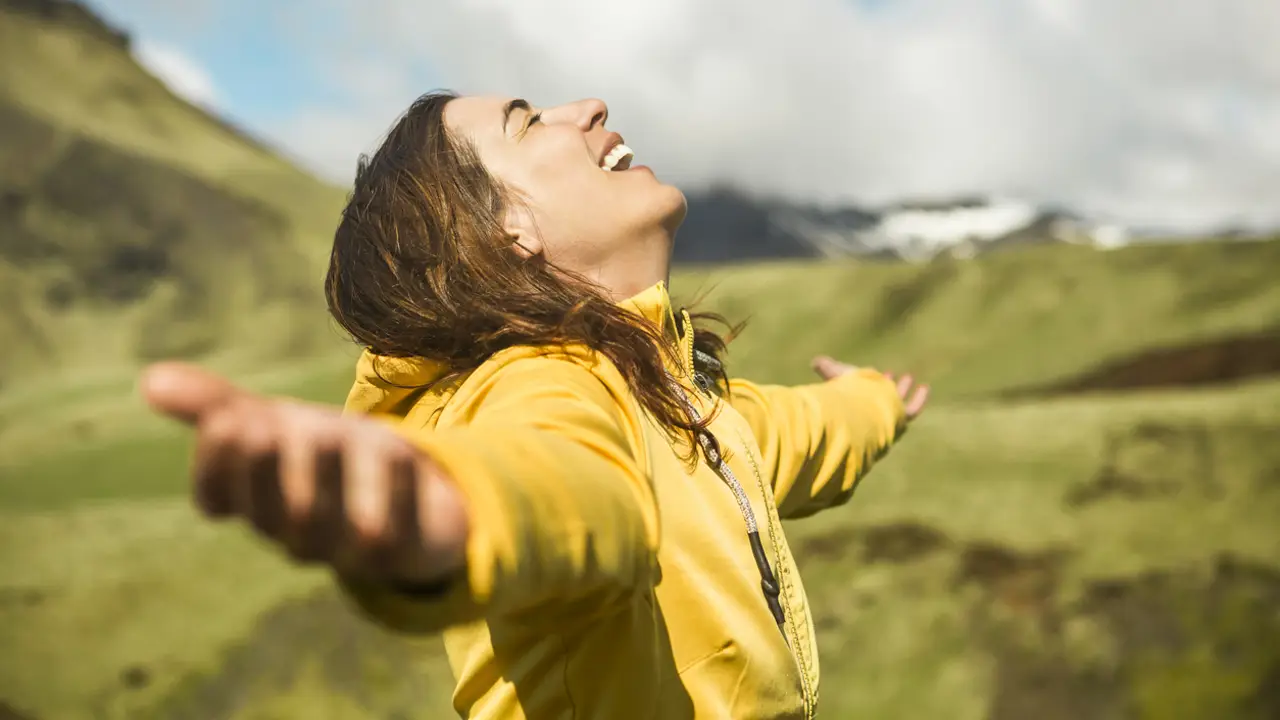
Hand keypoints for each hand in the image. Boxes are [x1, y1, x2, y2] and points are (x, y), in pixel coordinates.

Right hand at [140, 362, 467, 586]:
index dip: (216, 463)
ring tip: (325, 431)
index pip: (216, 496)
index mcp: (256, 503)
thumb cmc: (325, 457)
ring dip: (325, 477)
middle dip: (265, 468)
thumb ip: (216, 406)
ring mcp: (347, 548)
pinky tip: (397, 449)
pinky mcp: (403, 550)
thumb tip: (149, 379)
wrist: (414, 495)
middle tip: (264, 423)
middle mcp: (295, 532)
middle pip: (270, 513)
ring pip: (327, 528)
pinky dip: (393, 491)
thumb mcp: (272, 423)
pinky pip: (393, 534)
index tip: (228, 418)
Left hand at [811, 355, 929, 419]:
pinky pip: (912, 410)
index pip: (862, 394)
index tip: (874, 371)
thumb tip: (815, 361)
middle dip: (885, 386)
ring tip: (909, 377)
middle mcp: (870, 413)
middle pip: (879, 400)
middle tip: (890, 374)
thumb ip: (828, 368)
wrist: (860, 412)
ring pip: (897, 403)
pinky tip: (925, 387)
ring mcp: (886, 416)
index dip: (867, 383)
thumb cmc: (846, 394)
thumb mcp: (837, 376)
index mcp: (855, 404)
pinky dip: (919, 399)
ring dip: (902, 390)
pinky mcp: (900, 418)